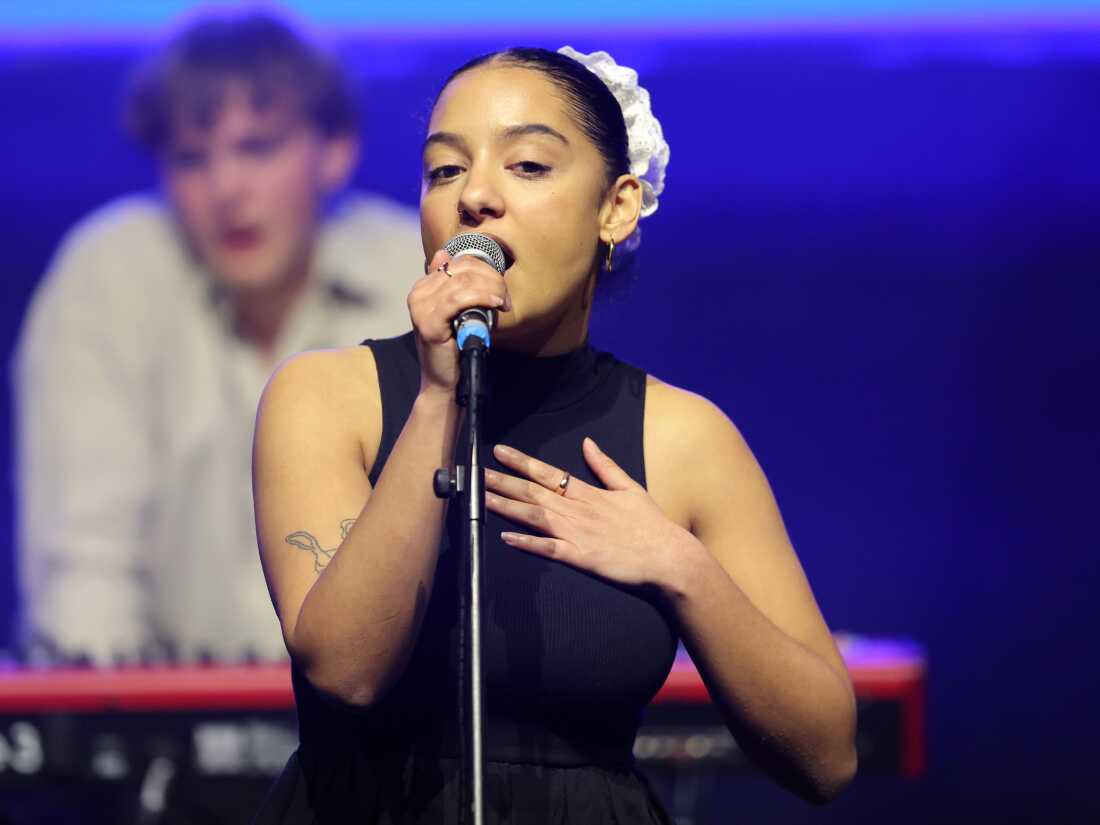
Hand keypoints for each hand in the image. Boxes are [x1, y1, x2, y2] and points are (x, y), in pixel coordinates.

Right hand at [407, 249, 510, 395]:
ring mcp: (420, 308)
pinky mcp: (429, 323)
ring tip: (503, 304)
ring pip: (464, 281)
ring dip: (491, 289)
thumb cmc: (453, 348)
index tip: (501, 290)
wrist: (443, 382)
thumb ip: (451, 286)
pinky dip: (482, 298)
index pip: (459, 262)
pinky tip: (495, 305)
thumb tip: (443, 255)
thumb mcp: (454, 312)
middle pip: (463, 269)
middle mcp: (418, 294)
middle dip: (492, 279)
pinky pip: (459, 299)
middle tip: (505, 299)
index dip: (486, 270)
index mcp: (423, 288)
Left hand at [484, 438, 701, 592]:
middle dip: (502, 481)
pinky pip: (549, 549)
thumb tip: (588, 443)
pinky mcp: (581, 557)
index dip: (520, 462)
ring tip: (482, 498)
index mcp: (588, 493)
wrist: (670, 558)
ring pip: (535, 516)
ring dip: (506, 506)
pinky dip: (527, 543)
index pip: (547, 472)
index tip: (499, 452)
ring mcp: (578, 533)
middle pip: (533, 492)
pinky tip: (507, 537)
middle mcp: (578, 510)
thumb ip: (605, 466)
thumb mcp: (630, 487)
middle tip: (475, 473)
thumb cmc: (652, 526)